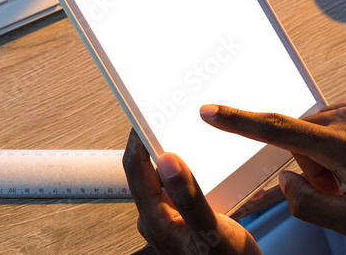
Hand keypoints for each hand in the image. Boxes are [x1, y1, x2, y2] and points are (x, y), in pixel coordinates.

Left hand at [122, 129, 261, 254]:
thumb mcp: (211, 231)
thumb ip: (188, 196)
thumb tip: (166, 160)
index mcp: (155, 220)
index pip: (134, 167)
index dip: (138, 138)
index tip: (145, 114)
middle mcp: (156, 220)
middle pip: (147, 171)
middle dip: (157, 143)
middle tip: (168, 119)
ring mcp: (167, 222)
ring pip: (163, 180)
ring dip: (174, 159)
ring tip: (187, 137)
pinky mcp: (181, 223)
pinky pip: (178, 191)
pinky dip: (188, 175)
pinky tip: (204, 169)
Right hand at [201, 90, 345, 240]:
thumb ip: (307, 204)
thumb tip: (289, 180)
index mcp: (344, 147)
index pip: (277, 130)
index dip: (238, 123)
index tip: (209, 111)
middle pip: (302, 136)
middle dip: (312, 163)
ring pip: (322, 125)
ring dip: (331, 150)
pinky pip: (344, 115)